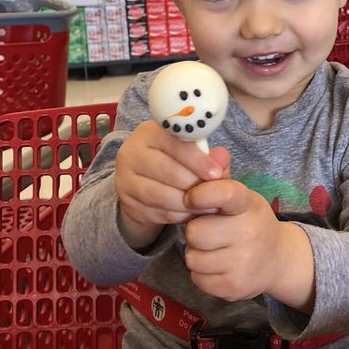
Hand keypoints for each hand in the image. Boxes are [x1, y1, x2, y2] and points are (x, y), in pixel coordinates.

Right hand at [115, 120, 230, 248]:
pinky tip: (191, 214)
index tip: (216, 174)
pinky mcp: (127, 202)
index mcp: (150, 132)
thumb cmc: (176, 163)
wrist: (145, 185)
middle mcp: (132, 152)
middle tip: (214, 195)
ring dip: (188, 204)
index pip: (174, 143)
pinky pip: (156, 212)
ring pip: (160, 195)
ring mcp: (125, 178)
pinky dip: (178, 215)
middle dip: (194, 185)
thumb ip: (210, 155)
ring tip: (207, 207)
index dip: (197, 159)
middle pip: (167, 170)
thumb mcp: (192, 154)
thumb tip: (223, 158)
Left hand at [184, 180, 314, 312]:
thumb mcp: (241, 198)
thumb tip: (214, 151)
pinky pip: (197, 278)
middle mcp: (249, 233)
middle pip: (195, 232)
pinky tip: (217, 266)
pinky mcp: (234, 287)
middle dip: (195, 232)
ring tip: (214, 249)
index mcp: (248, 205)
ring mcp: (243, 263)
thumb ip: (222, 176)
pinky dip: (202, 274)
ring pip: (192, 257)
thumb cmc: (249, 223)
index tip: (191, 198)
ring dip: (196, 254)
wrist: (278, 261)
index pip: (224, 193)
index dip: (201, 194)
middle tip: (209, 231)